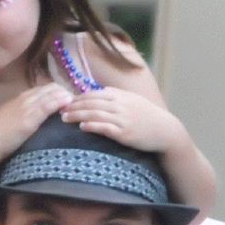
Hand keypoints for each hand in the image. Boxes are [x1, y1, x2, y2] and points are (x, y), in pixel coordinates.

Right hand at [0, 84, 72, 163]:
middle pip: (49, 88)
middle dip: (64, 91)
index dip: (56, 91)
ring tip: (77, 101)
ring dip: (65, 96)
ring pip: (51, 94)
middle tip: (75, 100)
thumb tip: (35, 118)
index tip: (66, 97)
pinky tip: (69, 103)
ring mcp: (26, 108)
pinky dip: (60, 102)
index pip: (42, 89)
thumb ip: (22, 116)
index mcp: (18, 99)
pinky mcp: (29, 118)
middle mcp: (23, 99)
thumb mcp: (9, 121)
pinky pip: (48, 105)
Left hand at [61, 88, 187, 154]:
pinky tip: (82, 127)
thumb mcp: (132, 100)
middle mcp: (120, 105)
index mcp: (120, 96)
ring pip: (95, 114)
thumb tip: (97, 91)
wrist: (165, 130)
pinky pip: (105, 128)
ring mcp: (122, 119)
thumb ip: (115, 95)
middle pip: (91, 103)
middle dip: (73, 106)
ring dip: (78, 116)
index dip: (77, 97)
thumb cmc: (147, 116)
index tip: (65, 101)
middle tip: (60, 110)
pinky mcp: (125, 133)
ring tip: (65, 118)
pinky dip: (92, 126)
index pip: (93, 94)